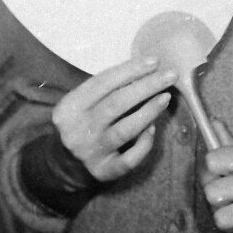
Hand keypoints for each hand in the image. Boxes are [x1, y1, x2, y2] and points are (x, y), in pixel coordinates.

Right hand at [52, 56, 175, 181]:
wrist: (61, 162)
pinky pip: (129, 159)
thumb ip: (106, 88)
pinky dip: (143, 144)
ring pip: (124, 130)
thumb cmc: (81, 121)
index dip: (130, 70)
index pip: (103, 82)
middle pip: (116, 103)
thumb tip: (144, 71)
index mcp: (71, 106)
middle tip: (171, 75)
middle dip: (147, 86)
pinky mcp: (103, 172)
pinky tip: (152, 130)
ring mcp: (91, 152)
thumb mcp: (82, 102)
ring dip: (149, 112)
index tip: (155, 61)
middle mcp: (78, 129)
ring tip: (166, 97)